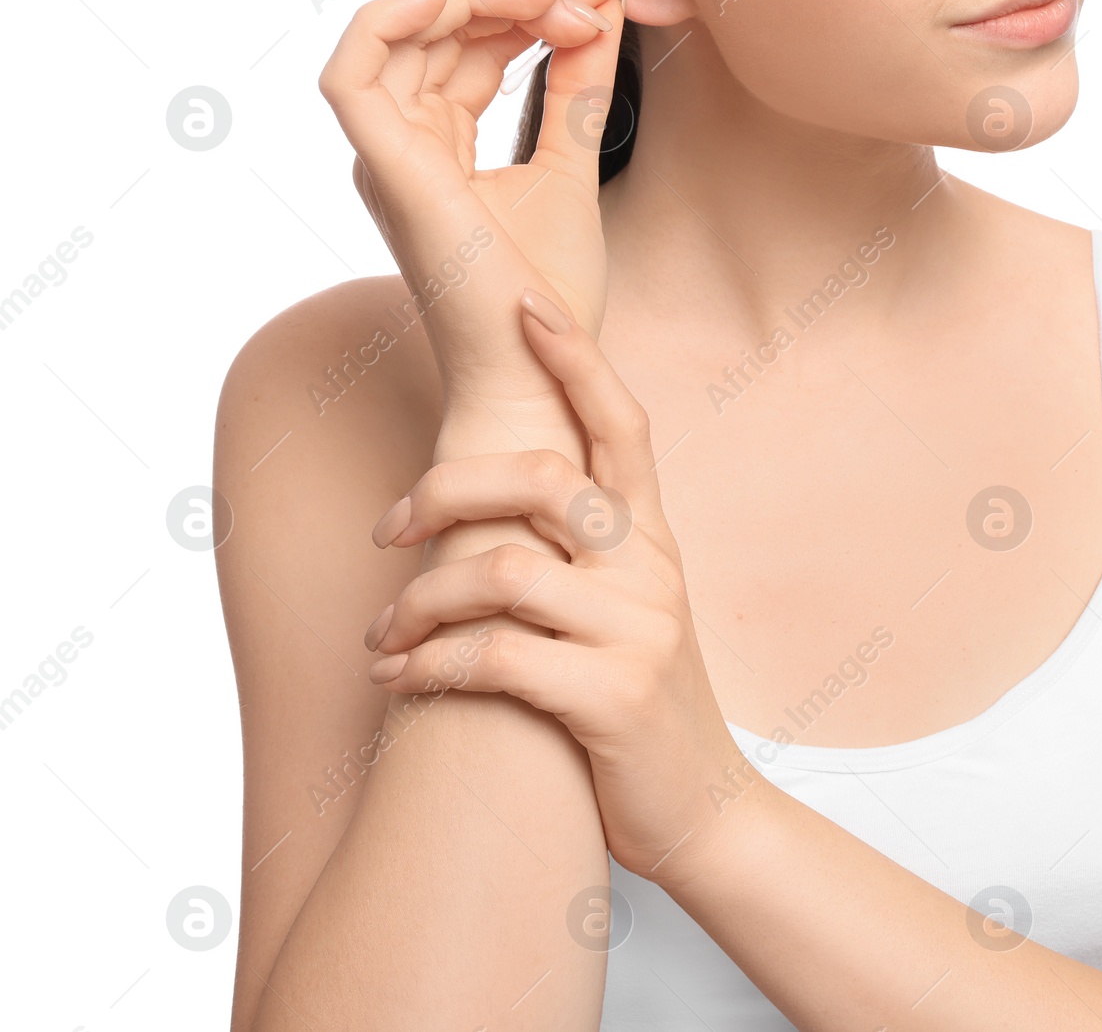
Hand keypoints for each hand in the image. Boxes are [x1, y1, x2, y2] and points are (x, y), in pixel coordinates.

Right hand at [317, 0, 630, 419]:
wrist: (542, 367)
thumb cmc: (549, 292)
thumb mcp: (573, 161)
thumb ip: (580, 82)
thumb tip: (600, 6)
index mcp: (435, 148)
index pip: (465, 45)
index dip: (525, 5)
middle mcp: (400, 146)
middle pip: (433, 28)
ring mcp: (386, 156)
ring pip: (399, 30)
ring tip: (555, 2)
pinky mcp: (385, 167)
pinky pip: (354, 68)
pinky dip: (396, 17)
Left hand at [360, 288, 755, 882]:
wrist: (706, 811)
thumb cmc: (640, 703)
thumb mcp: (628, 611)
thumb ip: (584, 554)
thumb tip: (495, 501)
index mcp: (654, 538)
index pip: (622, 423)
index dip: (575, 358)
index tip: (523, 303)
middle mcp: (652, 568)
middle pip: (542, 479)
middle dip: (446, 488)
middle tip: (391, 528)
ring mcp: (638, 630)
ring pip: (501, 570)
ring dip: (418, 603)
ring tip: (382, 639)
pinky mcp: (612, 697)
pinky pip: (495, 659)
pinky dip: (429, 668)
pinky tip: (399, 684)